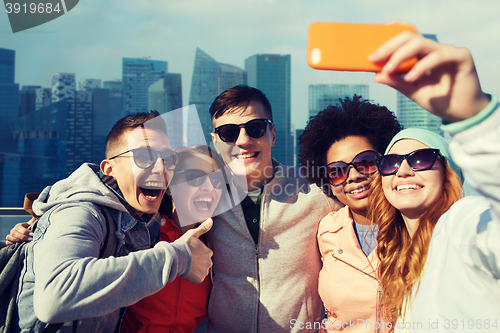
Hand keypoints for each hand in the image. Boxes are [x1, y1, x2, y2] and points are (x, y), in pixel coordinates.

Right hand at [5, 217, 35, 245]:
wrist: (25, 235)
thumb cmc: (29, 229)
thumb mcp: (31, 225)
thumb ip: (33, 221)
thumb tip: (36, 216)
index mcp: (18, 226)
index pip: (19, 228)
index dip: (26, 231)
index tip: (32, 234)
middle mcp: (13, 230)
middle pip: (15, 233)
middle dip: (23, 237)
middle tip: (30, 239)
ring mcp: (10, 236)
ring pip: (11, 238)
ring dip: (18, 240)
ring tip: (25, 242)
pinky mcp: (8, 241)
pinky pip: (7, 243)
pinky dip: (11, 244)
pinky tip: (18, 244)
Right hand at [179, 218, 212, 283]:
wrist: (175, 258)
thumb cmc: (183, 245)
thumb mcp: (193, 234)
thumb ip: (203, 228)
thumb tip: (211, 220)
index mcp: (209, 252)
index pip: (205, 253)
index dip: (196, 253)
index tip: (190, 252)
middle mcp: (209, 262)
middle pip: (204, 262)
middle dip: (197, 261)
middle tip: (188, 259)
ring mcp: (204, 271)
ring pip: (201, 270)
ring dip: (196, 269)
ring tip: (187, 265)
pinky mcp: (199, 279)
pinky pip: (198, 278)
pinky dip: (193, 276)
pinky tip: (187, 271)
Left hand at [369, 22, 489, 121]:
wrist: (461, 113)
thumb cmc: (438, 100)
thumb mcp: (412, 91)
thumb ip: (396, 81)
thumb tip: (375, 75)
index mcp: (422, 54)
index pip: (405, 36)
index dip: (389, 35)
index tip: (372, 47)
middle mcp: (434, 49)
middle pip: (409, 37)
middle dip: (389, 46)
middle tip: (374, 58)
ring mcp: (448, 51)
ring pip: (421, 43)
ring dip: (401, 55)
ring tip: (389, 69)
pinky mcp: (461, 56)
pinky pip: (438, 56)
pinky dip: (422, 66)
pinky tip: (411, 78)